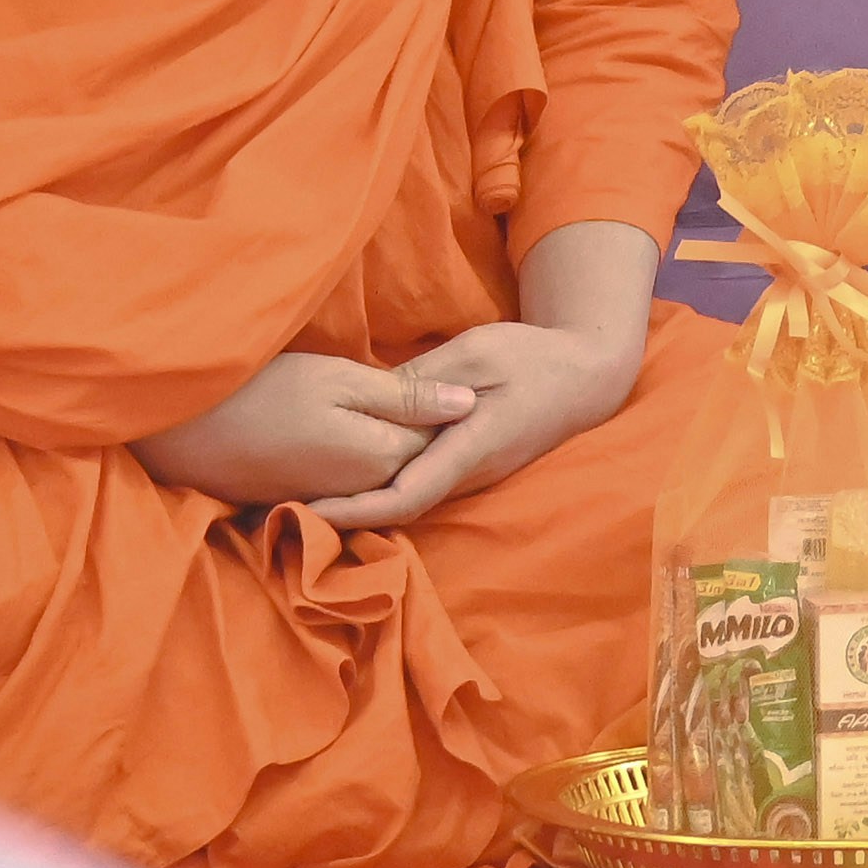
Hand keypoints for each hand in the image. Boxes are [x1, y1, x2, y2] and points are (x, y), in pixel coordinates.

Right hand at [134, 352, 473, 507]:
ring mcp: (335, 501)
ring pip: (383, 471)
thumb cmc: (264, 392)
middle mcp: (365, 491)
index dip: (449, 407)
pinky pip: (351, 482)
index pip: (441, 439)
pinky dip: (358, 458)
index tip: (451, 374)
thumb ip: (408, 396)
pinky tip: (343, 429)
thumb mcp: (341, 379)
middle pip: (413, 460)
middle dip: (426, 429)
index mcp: (381, 458)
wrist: (185, 431)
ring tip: (380, 405)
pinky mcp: (307, 500)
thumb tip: (471, 403)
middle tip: (417, 385)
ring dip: (391, 442)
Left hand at [305, 220, 661, 532]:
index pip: (404, 495)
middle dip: (343, 515)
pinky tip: (349, 478)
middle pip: (398, 508)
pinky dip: (382, 489)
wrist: (586, 377)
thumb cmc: (533, 356)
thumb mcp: (478, 352)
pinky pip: (420, 488)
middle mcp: (469, 474)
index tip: (305, 512)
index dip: (353, 511)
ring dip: (359, 504)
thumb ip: (428, 379)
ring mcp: (472, 476)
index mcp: (469, 447)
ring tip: (302, 496)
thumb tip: (378, 397)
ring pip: (408, 501)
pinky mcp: (471, 468)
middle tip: (281, 507)